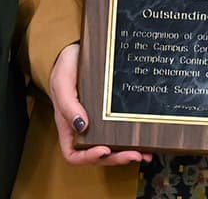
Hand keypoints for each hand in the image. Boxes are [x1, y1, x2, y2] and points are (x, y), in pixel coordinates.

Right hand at [48, 43, 150, 166]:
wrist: (77, 51)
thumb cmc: (64, 67)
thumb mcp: (62, 82)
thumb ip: (68, 104)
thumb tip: (81, 125)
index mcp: (69, 126)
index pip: (73, 154)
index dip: (88, 158)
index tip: (104, 150)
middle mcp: (84, 128)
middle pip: (98, 155)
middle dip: (116, 158)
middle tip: (134, 155)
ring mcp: (99, 123)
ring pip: (112, 147)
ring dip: (128, 153)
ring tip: (144, 154)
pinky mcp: (111, 114)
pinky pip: (121, 132)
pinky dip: (133, 140)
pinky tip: (145, 142)